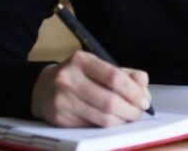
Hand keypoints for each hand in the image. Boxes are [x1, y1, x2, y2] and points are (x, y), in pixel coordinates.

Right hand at [30, 50, 151, 126]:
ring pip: (102, 118)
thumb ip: (125, 74)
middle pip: (109, 101)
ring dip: (122, 121)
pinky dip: (107, 127)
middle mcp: (68, 79)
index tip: (144, 100)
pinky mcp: (60, 119)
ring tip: (128, 118)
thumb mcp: (99, 67)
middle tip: (139, 113)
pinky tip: (111, 121)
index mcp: (81, 60)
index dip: (134, 91)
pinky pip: (92, 127)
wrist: (43, 88)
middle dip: (131, 110)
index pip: (114, 76)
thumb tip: (143, 86)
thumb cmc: (79, 76)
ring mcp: (62, 100)